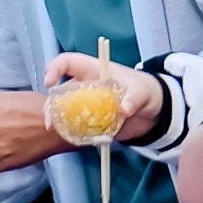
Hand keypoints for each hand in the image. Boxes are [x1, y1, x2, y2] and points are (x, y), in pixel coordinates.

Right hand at [44, 50, 165, 140]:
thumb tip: (125, 109)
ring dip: (59, 122)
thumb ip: (134, 98)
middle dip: (51, 105)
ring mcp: (87, 105)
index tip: (49, 82)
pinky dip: (75, 134)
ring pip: (65, 112)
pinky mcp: (92, 122)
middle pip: (60, 92)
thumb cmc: (144, 91)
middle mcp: (85, 87)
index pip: (68, 62)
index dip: (55, 67)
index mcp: (94, 71)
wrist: (153, 112)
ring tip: (58, 132)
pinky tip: (76, 139)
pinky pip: (78, 127)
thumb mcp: (142, 92)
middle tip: (52, 121)